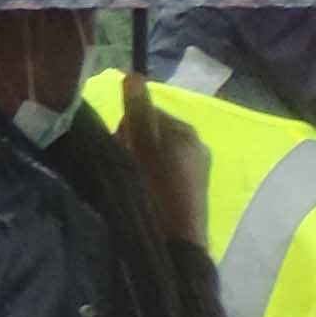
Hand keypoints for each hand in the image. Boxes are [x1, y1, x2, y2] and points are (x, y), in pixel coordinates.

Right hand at [115, 77, 209, 253]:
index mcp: (186, 130)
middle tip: (123, 167)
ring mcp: (197, 172)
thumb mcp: (143, 145)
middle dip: (133, 146)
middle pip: (151, 135)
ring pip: (155, 157)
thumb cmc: (157, 188)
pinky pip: (163, 177)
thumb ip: (138, 110)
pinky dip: (150, 181)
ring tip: (132, 185)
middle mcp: (197, 146)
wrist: (176, 242)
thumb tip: (133, 74)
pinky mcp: (192, 195)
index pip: (147, 113)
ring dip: (138, 165)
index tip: (118, 146)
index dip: (126, 127)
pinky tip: (144, 196)